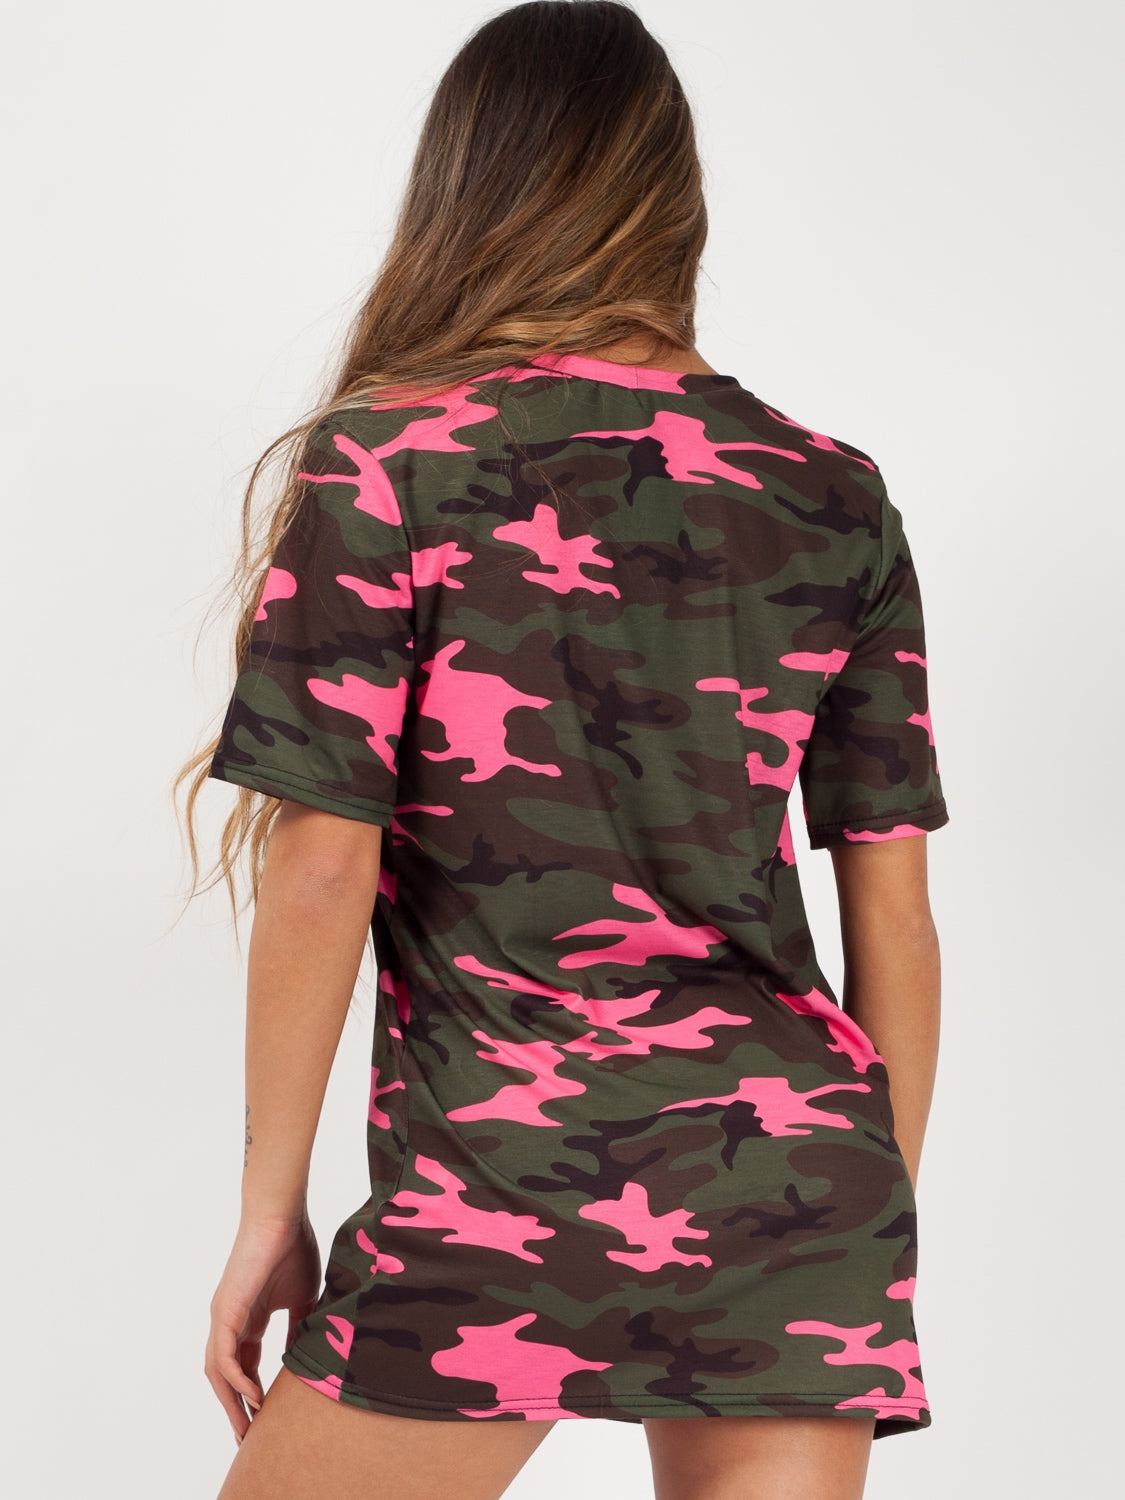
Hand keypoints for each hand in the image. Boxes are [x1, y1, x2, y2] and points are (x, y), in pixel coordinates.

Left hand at [205, 1213, 321, 1443]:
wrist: (281, 1215)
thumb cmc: (293, 1246)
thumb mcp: (302, 1296)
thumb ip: (300, 1326)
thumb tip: (306, 1355)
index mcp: (248, 1318)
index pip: (245, 1365)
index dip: (254, 1393)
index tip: (267, 1418)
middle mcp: (229, 1321)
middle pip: (226, 1376)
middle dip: (235, 1408)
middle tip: (248, 1437)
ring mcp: (224, 1317)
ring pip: (218, 1372)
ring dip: (230, 1402)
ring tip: (245, 1428)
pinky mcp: (225, 1310)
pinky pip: (224, 1356)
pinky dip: (235, 1379)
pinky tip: (251, 1395)